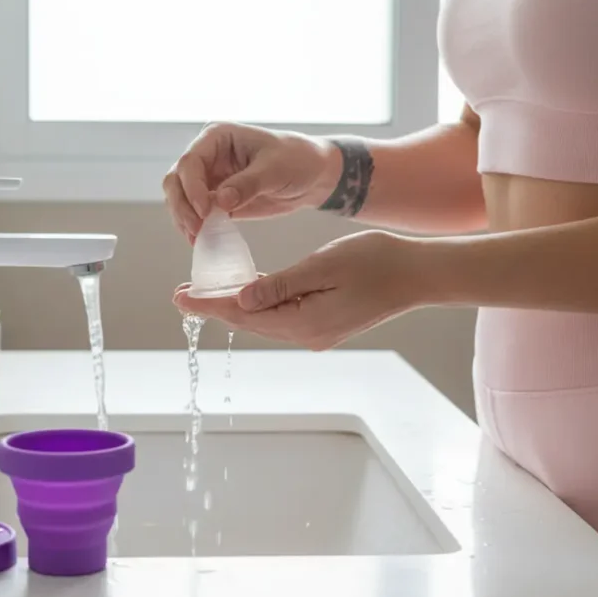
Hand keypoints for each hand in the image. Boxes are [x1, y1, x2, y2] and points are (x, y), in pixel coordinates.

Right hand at [163, 122, 334, 243]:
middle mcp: (208, 155)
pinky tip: (202, 240)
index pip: (190, 162)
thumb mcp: (275, 169)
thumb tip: (219, 202)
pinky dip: (195, 227)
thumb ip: (247, 184)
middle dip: (182, 205)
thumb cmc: (298, 159)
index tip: (205, 210)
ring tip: (197, 238)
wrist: (314, 175)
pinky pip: (196, 213)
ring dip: (184, 219)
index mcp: (217, 137)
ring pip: (180, 198)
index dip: (192, 188)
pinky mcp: (216, 198)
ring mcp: (210, 177)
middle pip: (177, 180)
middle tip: (196, 228)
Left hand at [173, 230, 424, 349]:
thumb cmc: (376, 262)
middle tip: (181, 293)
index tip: (179, 298)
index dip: (209, 305)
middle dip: (215, 306)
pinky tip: (246, 289)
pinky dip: (260, 302)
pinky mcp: (324, 323)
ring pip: (264, 318)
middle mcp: (307, 334)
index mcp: (304, 322)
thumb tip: (241, 299)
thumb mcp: (323, 266)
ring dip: (235, 304)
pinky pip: (282, 314)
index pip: (243, 314)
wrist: (418, 274)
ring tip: (205, 291)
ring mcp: (317, 331)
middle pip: (250, 320)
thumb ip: (280, 284)